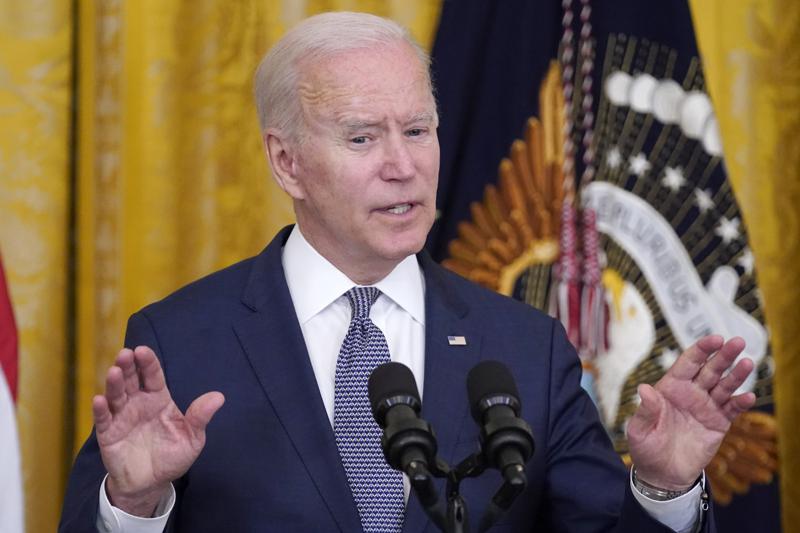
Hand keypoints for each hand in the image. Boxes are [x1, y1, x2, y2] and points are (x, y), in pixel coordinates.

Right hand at [92, 346, 224, 516]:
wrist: (151, 483)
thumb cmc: (173, 456)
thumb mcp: (192, 438)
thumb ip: (200, 417)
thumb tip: (219, 397)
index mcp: (159, 399)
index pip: (153, 376)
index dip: (148, 363)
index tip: (143, 350)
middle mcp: (139, 403)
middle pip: (132, 379)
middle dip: (128, 365)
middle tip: (125, 353)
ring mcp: (122, 417)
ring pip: (116, 395)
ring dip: (114, 383)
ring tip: (114, 372)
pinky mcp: (108, 434)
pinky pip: (104, 419)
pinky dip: (101, 409)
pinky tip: (99, 400)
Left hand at [627, 335, 755, 490]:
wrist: (662, 474)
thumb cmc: (646, 447)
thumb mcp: (639, 430)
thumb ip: (646, 410)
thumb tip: (644, 389)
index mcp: (670, 388)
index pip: (688, 363)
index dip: (701, 350)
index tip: (715, 339)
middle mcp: (691, 393)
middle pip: (710, 369)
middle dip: (723, 355)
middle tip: (737, 342)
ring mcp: (706, 407)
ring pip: (724, 386)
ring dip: (736, 375)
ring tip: (748, 363)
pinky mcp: (718, 423)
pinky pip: (731, 409)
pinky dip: (740, 402)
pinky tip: (748, 396)